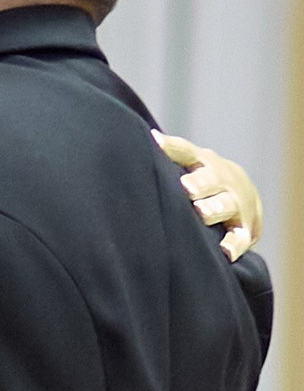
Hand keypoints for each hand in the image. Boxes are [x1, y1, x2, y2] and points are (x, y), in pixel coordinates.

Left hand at [157, 133, 260, 259]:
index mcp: (202, 163)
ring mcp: (234, 204)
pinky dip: (234, 245)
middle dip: (199, 184)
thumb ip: (169, 152)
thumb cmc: (202, 176)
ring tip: (202, 213)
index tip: (155, 143)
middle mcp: (220, 181)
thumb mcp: (188, 161)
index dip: (171, 148)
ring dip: (214, 209)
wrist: (242, 190)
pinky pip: (239, 238)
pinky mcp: (244, 229)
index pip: (186, 152)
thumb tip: (145, 137)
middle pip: (211, 180)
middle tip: (187, 188)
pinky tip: (225, 253)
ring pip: (226, 205)